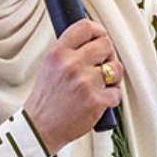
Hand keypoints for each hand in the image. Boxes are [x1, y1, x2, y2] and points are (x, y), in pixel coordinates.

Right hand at [23, 19, 122, 153]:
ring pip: (116, 68)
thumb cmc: (47, 100)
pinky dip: (111, 98)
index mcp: (58, 53)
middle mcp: (71, 64)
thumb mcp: (50, 67)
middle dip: (107, 56)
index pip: (85, 27)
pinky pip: (117, 92)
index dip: (98, 31)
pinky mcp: (96, 100)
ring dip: (112, 78)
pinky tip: (97, 101)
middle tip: (99, 68)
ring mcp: (84, 82)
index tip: (100, 38)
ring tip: (98, 86)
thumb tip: (95, 39)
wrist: (39, 128)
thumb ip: (70, 52)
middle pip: (106, 44)